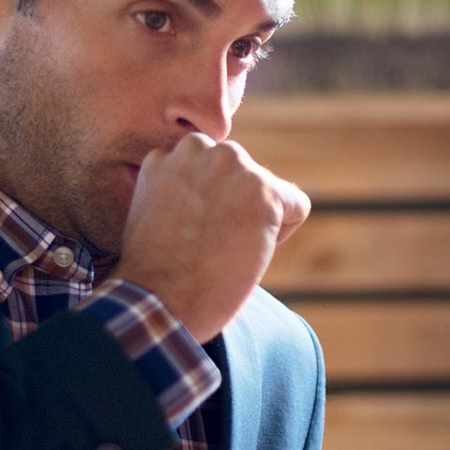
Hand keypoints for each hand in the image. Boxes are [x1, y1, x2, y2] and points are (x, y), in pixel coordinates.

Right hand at [112, 132, 309, 342]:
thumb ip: (180, 189)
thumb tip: (216, 191)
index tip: (191, 237)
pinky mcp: (264, 190)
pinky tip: (249, 254)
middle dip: (235, 207)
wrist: (157, 300)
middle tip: (209, 247)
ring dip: (257, 219)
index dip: (207, 209)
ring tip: (224, 250)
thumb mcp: (154, 212)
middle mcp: (198, 148)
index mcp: (167, 154)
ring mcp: (232, 166)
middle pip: (241, 175)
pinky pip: (296, 205)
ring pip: (267, 189)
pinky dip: (281, 233)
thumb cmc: (153, 273)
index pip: (210, 170)